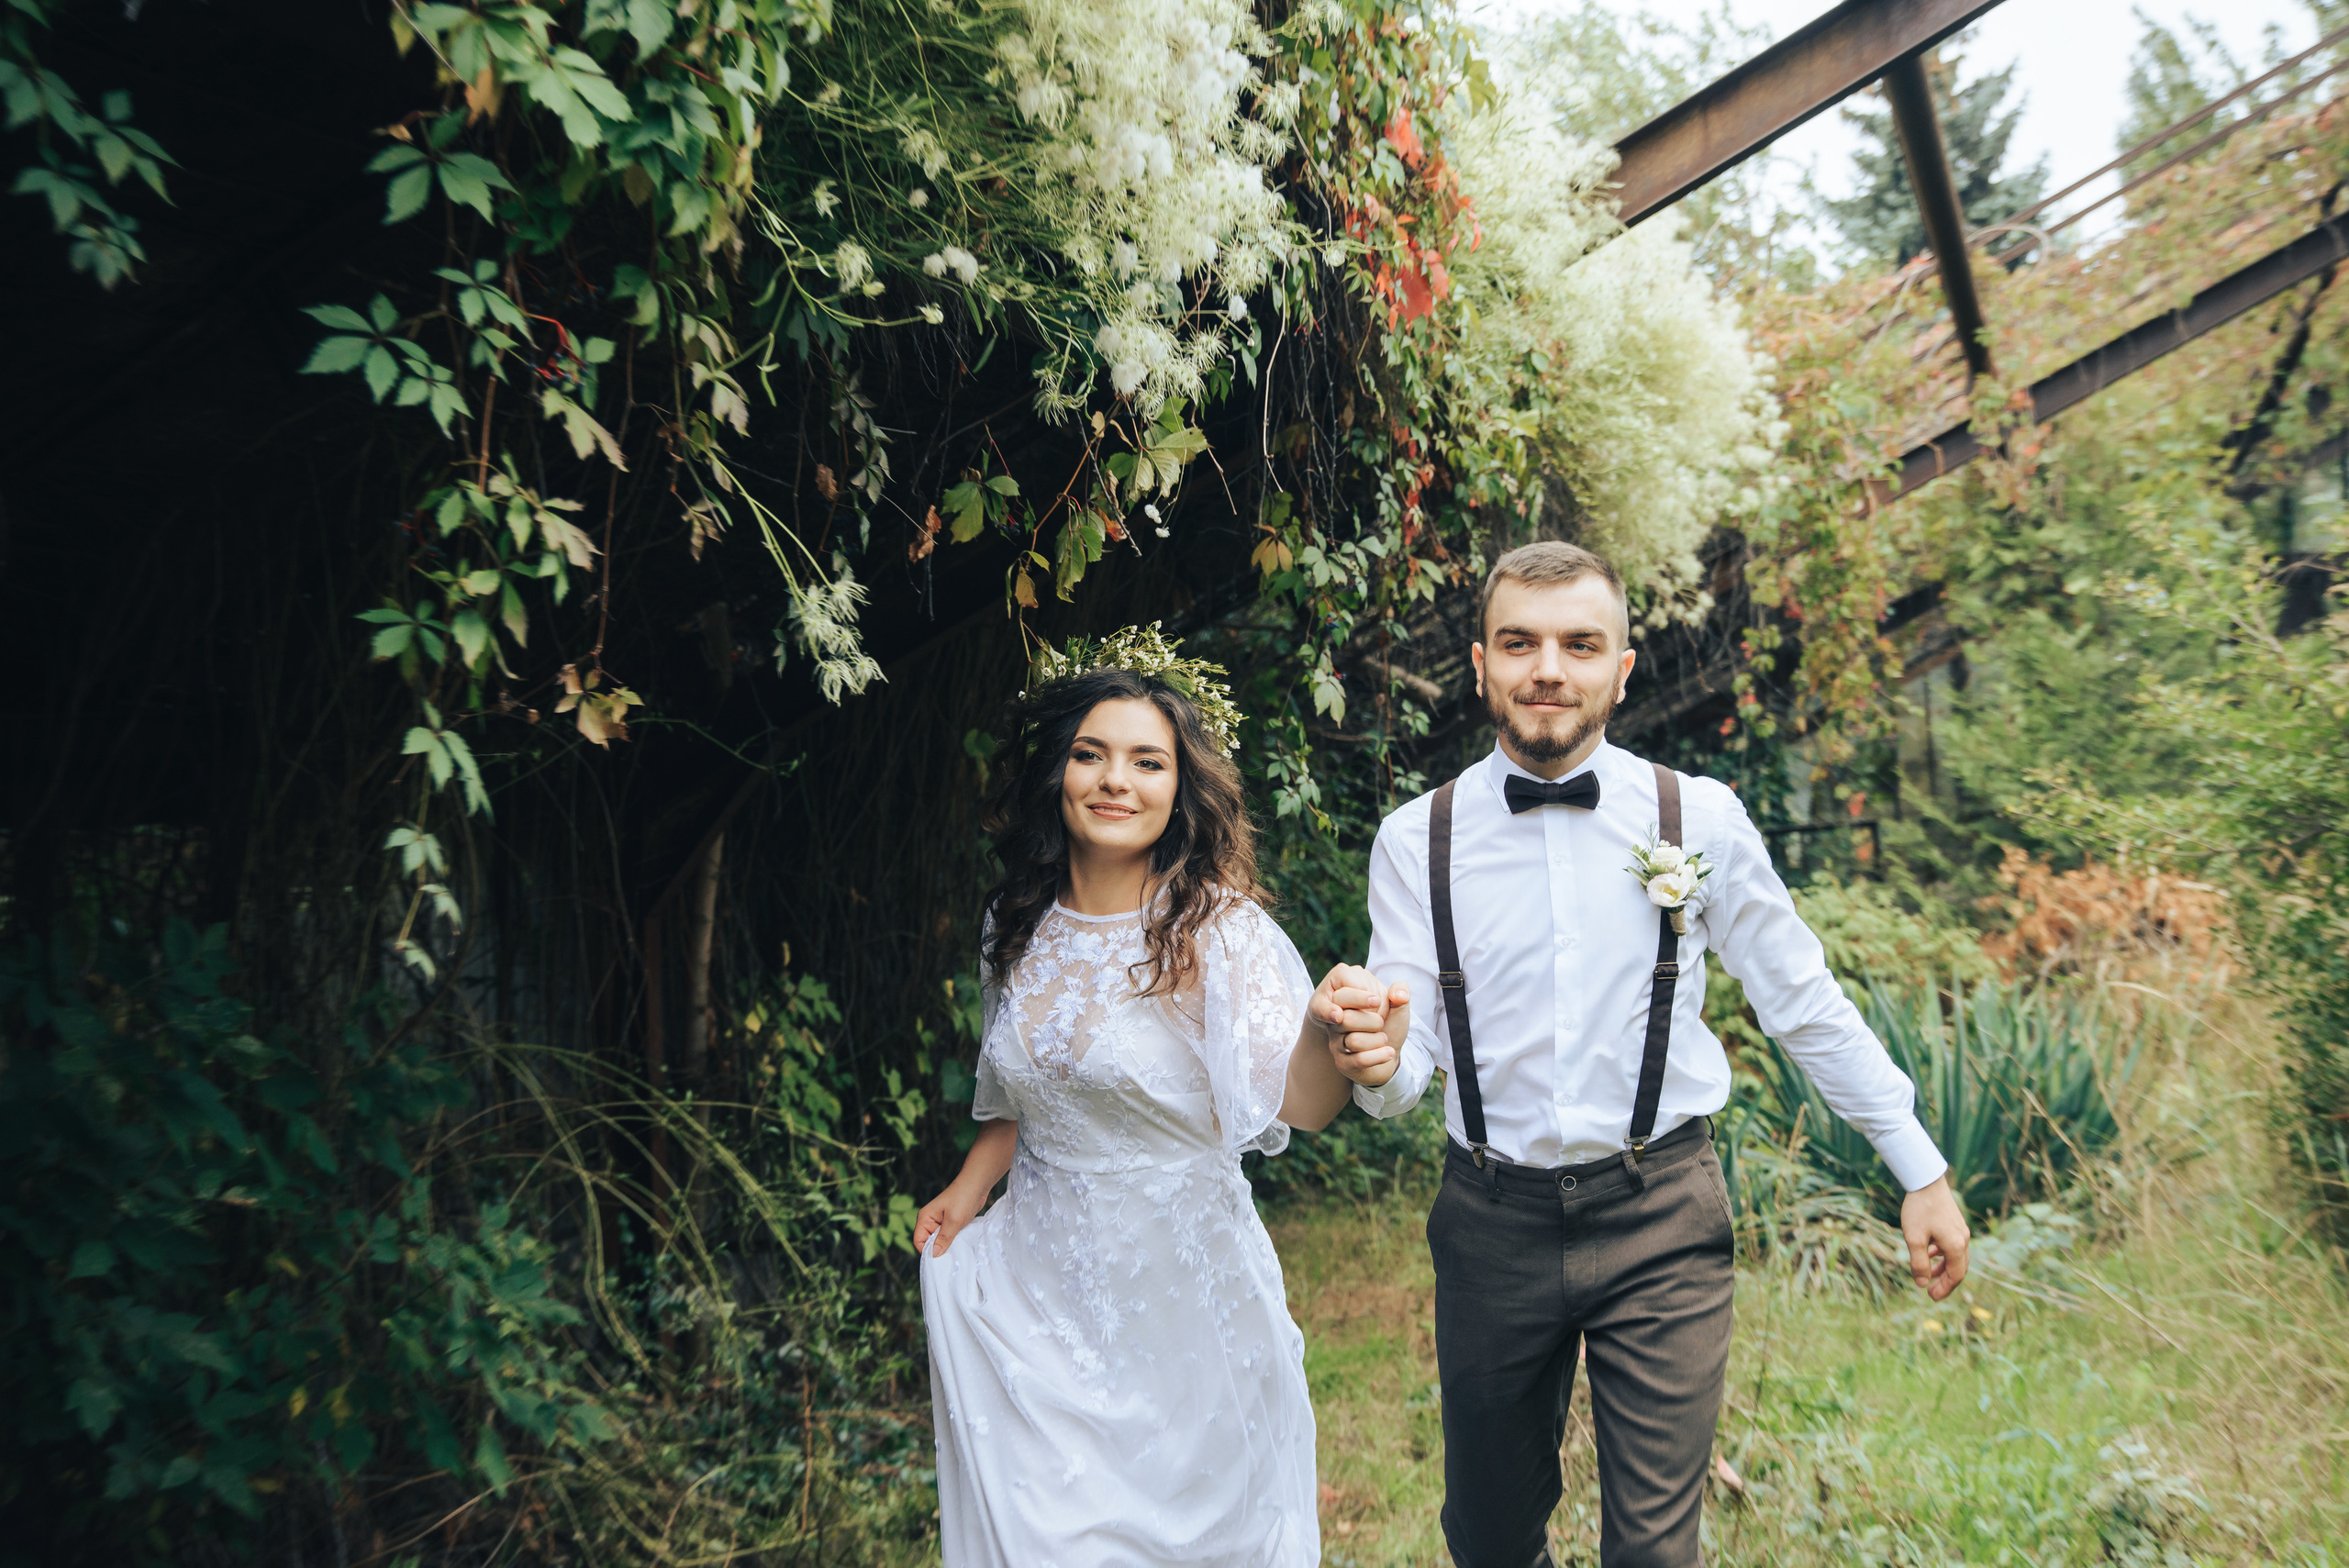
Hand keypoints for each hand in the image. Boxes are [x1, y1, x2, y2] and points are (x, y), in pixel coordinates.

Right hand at [914, 1178, 987, 1258]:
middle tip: (950, 1258)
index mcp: (925, 1218)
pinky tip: (960, 1245)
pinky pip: (948, 1236)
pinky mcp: (950, 1223)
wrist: (977, 1185)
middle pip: (928, 1242)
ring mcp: (940, 1222)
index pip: (918, 1241)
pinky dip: (953, 1241)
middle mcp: (930, 1220)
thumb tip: (934, 1255)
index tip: (939, 1260)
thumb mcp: (953, 1221)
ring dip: (947, 1246)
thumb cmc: (963, 1199)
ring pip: (939, 1240)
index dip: (927, 1251)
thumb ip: (943, 1238)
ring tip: (956, 1251)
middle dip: (938, 1250)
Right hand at [1308, 964, 1409, 1088]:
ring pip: (1355, 1041)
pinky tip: (1389, 1051)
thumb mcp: (1397, 1005)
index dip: (1358, 998)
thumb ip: (1400, 992)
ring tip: (1384, 1038)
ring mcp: (1336, 1043)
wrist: (1390, 1050)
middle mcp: (1335, 1022)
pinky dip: (1379, 1055)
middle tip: (1381, 1023)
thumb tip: (1399, 995)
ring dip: (1378, 1039)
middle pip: (1346, 1019)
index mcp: (1344, 1002)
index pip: (1339, 996)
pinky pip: (1359, 1060)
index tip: (1377, 1001)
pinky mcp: (1343, 1063)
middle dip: (1373, 1021)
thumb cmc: (1389, 1023)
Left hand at [1900, 1174, 1969, 1299]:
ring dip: (1943, 1269)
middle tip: (1932, 1292)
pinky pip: (1952, 1246)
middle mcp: (1963, 1240)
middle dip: (1946, 1282)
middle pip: (1959, 1269)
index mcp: (1956, 1246)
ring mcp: (1961, 1231)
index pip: (1955, 1276)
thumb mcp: (1914, 1238)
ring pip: (1956, 1258)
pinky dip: (1942, 1255)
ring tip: (1928, 1275)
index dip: (1944, 1289)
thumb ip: (1919, 1263)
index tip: (1931, 1296)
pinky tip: (1929, 1254)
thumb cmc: (1919, 1209)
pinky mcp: (1955, 1224)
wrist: (1926, 1181)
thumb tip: (1921, 1283)